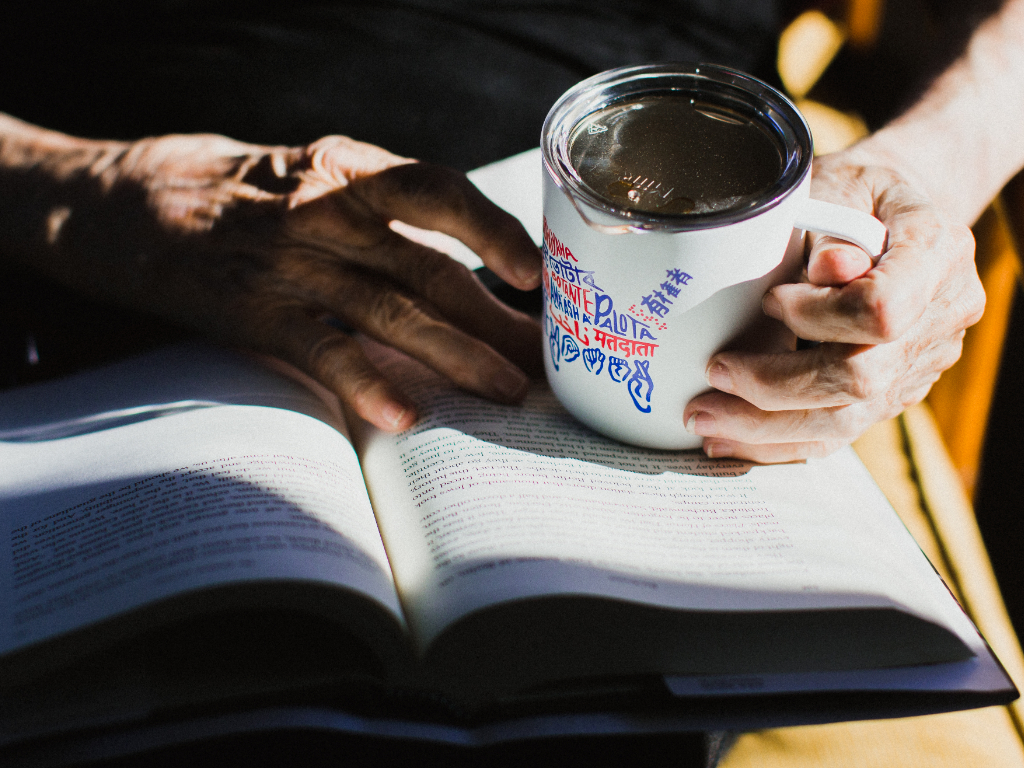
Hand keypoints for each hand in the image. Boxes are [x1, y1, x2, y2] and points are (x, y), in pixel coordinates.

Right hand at [32, 133, 542, 430]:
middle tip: (546, 361)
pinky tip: (406, 415)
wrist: (128, 203)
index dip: (493, 230)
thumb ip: (378, 215)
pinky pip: (321, 348)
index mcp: (345, 169)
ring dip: (457, 355)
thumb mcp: (312, 178)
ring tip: (506, 393)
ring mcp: (290, 262)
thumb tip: (461, 274)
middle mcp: (325, 210)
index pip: (438, 190)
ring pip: (393, 309)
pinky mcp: (253, 310)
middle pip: (432, 266)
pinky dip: (366, 381)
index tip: (537, 273)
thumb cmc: (241, 196)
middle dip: (496, 319)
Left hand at [682, 149, 984, 461]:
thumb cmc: (853, 194)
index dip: (818, 316)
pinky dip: (779, 440)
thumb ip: (831, 226)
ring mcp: (921, 363)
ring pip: (847, 420)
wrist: (889, 215)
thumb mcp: (839, 185)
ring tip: (704, 420)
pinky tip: (729, 438)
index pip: (882, 310)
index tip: (769, 301)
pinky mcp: (894, 393)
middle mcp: (941, 317)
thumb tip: (829, 270)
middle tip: (712, 375)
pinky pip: (839, 431)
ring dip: (766, 427)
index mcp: (936, 253)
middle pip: (861, 379)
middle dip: (775, 386)